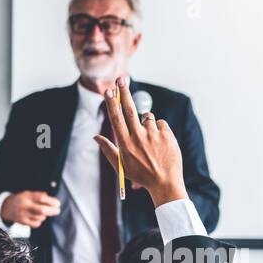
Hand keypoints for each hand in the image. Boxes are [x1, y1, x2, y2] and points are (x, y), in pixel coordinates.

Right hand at [0, 190, 60, 226]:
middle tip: (57, 210)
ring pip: (40, 217)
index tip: (58, 203)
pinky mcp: (22, 222)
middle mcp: (25, 205)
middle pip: (42, 210)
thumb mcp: (28, 194)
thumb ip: (40, 196)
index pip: (41, 198)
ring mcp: (23, 214)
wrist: (6, 207)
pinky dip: (40, 221)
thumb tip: (53, 201)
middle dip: (52, 210)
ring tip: (44, 213)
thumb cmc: (21, 200)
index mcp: (27, 196)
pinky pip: (36, 223)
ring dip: (45, 215)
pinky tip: (38, 218)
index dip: (51, 201)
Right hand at [94, 76, 186, 205]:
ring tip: (151, 142)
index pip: (116, 118)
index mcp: (126, 144)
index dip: (111, 103)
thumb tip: (95, 136)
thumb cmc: (142, 175)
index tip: (109, 90)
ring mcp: (154, 135)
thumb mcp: (121, 166)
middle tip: (122, 78)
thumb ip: (108, 150)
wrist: (166, 183)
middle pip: (130, 109)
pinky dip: (159, 130)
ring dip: (147, 124)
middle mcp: (138, 137)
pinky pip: (161, 124)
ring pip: (148, 118)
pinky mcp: (167, 135)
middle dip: (124, 92)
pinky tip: (160, 143)